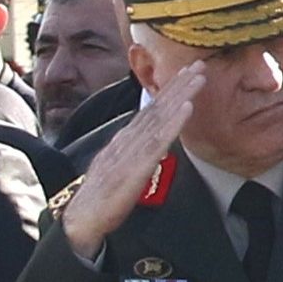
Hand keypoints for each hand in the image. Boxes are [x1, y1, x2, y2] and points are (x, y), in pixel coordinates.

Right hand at [58, 60, 208, 258]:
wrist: (83, 217)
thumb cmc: (102, 197)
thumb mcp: (119, 168)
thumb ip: (133, 153)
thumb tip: (149, 145)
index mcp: (125, 140)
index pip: (150, 110)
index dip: (168, 90)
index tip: (186, 73)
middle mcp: (128, 138)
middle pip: (157, 106)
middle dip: (178, 84)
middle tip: (199, 64)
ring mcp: (132, 150)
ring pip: (160, 117)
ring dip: (181, 94)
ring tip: (198, 77)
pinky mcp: (137, 165)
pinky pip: (159, 139)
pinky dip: (174, 121)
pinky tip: (187, 107)